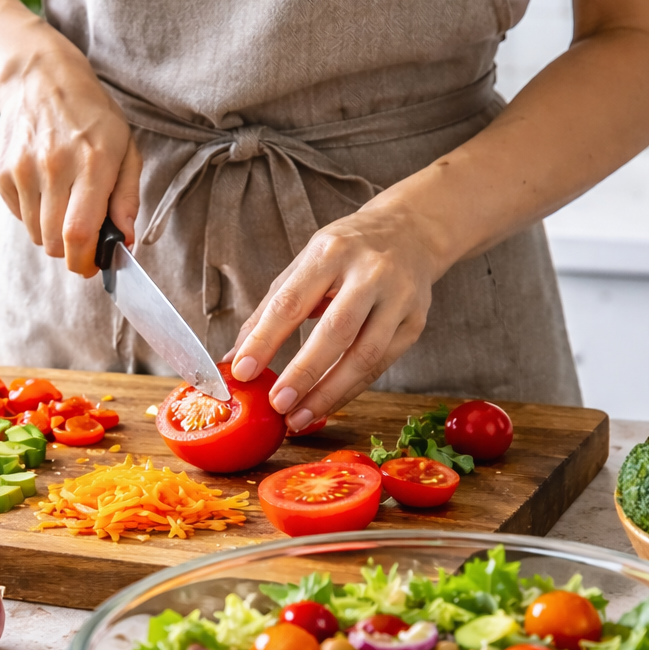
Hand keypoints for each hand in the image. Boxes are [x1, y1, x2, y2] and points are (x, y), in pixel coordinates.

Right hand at [0, 40, 141, 275]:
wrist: (40, 79)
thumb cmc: (91, 116)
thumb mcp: (125, 148)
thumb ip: (127, 196)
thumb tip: (125, 239)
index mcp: (92, 163)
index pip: (79, 233)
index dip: (84, 261)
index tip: (91, 266)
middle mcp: (54, 167)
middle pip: (55, 242)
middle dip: (70, 251)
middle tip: (82, 238)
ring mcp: (22, 170)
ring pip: (36, 234)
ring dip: (51, 232)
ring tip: (63, 203)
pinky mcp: (1, 172)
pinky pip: (18, 216)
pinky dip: (33, 214)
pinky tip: (44, 188)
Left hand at [227, 202, 449, 431]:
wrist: (411, 231)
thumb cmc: (347, 251)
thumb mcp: (305, 264)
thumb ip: (270, 309)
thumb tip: (233, 357)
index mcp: (331, 252)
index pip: (292, 302)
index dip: (266, 340)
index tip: (242, 372)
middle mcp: (370, 272)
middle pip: (336, 331)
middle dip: (304, 373)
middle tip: (277, 405)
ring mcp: (399, 298)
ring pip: (365, 356)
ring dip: (329, 393)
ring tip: (299, 418)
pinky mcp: (415, 322)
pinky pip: (381, 365)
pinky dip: (350, 390)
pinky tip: (327, 405)